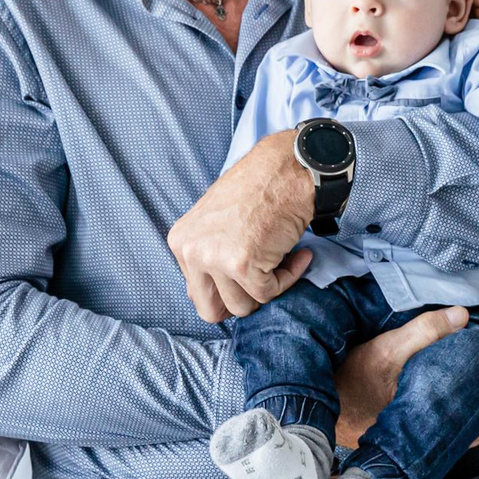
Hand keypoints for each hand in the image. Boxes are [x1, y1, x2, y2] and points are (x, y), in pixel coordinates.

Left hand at [166, 131, 317, 320]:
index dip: (226, 291)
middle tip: (262, 281)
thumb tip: (209, 298)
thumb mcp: (216, 222)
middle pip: (212, 310)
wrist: (287, 168)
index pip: (197, 294)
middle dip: (241, 302)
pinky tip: (297, 255)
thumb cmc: (258, 189)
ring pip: (243, 306)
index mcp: (181, 242)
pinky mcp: (243, 264)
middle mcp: (192, 251)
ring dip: (266, 288)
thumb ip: (208, 256)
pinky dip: (289, 278)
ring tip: (280, 260)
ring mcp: (215, 258)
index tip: (246, 277)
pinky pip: (269, 292)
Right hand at [334, 306, 478, 447]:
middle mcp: (446, 428)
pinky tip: (472, 385)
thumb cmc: (355, 385)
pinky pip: (462, 422)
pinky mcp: (427, 431)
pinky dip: (474, 403)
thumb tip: (462, 315)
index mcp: (444, 412)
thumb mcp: (386, 350)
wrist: (331, 414)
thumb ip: (423, 332)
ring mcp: (438, 433)